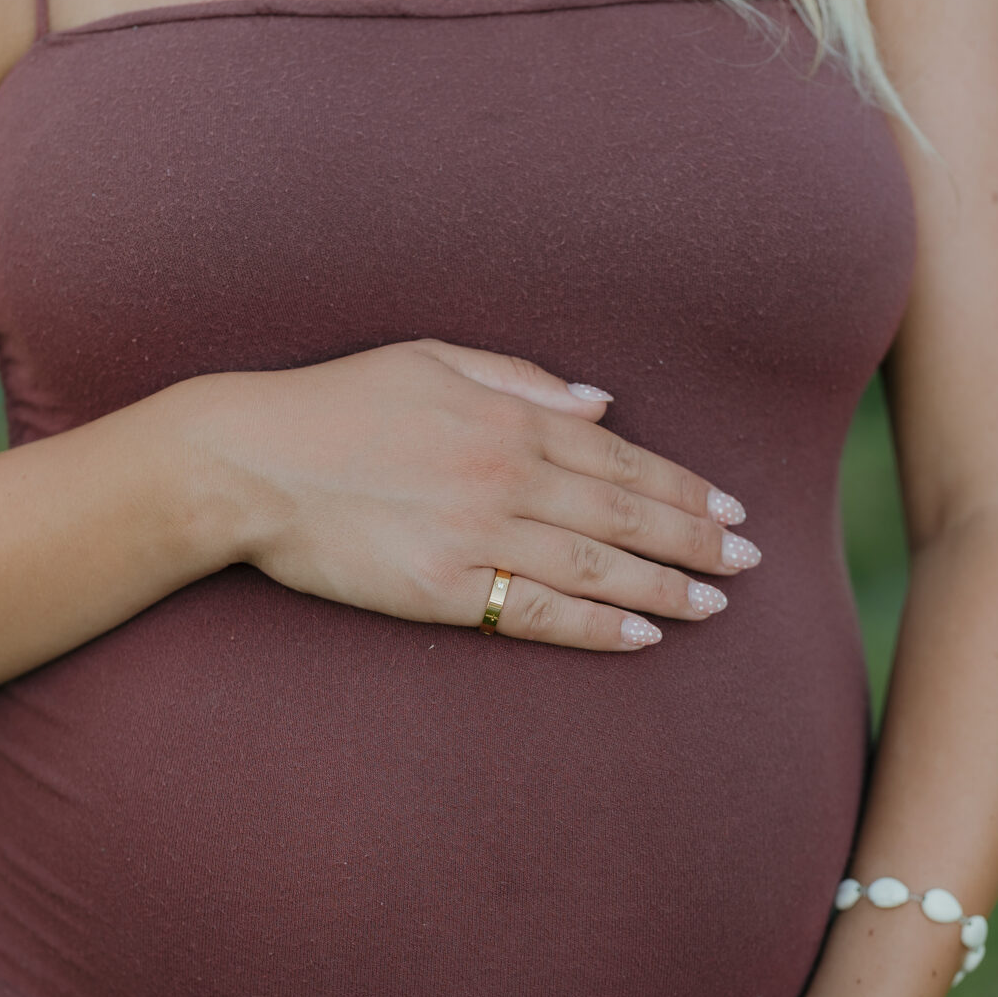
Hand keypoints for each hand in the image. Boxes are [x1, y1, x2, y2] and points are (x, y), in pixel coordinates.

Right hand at [204, 338, 757, 651]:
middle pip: (626, 516)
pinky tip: (641, 636)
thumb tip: (601, 403)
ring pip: (597, 568)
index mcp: (508, 418)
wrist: (249, 460)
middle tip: (747, 564)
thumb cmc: (334, 403)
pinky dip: (596, 627)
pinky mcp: (442, 588)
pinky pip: (537, 612)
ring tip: (713, 605)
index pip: (622, 459)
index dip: (685, 487)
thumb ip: (522, 380)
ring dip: (665, 588)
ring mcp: (476, 535)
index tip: (731, 509)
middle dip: (696, 541)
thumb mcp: (431, 360)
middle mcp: (506, 476)